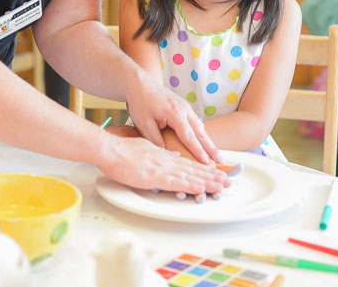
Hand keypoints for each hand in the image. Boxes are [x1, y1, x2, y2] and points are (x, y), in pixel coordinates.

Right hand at [97, 134, 229, 194]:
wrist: (110, 149)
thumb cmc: (122, 150)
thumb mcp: (145, 147)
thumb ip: (161, 151)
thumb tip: (173, 155)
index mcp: (164, 156)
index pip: (188, 164)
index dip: (203, 169)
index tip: (215, 173)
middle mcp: (167, 161)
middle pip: (193, 170)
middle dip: (211, 177)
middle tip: (227, 182)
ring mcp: (162, 169)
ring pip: (189, 177)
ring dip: (207, 182)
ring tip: (222, 186)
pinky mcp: (155, 177)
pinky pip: (177, 183)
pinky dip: (191, 186)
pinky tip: (201, 189)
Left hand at [124, 75, 220, 164]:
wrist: (139, 83)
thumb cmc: (140, 102)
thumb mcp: (144, 123)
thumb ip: (155, 139)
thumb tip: (167, 153)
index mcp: (175, 113)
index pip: (189, 137)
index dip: (198, 151)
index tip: (206, 163)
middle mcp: (184, 109)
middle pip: (200, 132)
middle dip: (211, 147)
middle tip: (221, 160)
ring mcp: (185, 107)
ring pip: (200, 127)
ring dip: (208, 141)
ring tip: (217, 155)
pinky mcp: (183, 107)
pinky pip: (195, 122)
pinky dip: (201, 133)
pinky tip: (205, 142)